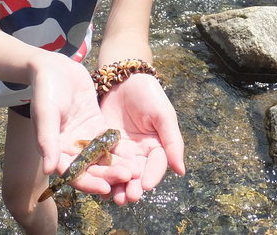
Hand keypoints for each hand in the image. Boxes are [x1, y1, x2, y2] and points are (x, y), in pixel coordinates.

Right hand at [29, 54, 132, 195]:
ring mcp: (84, 138)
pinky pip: (109, 142)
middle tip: (128, 177)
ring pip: (102, 158)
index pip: (72, 173)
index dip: (88, 183)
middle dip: (109, 175)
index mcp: (54, 150)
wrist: (54, 67)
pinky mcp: (96, 127)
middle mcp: (70, 148)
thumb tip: (49, 170)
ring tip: (136, 171)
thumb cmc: (45, 89)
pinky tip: (137, 154)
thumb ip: (47, 140)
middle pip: (91, 169)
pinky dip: (121, 150)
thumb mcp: (45, 113)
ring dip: (117, 166)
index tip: (105, 188)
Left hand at [99, 73, 184, 204]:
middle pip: (137, 174)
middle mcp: (140, 153)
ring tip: (113, 197)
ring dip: (117, 185)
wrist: (123, 78)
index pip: (156, 165)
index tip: (145, 186)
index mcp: (157, 147)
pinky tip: (96, 181)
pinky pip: (103, 161)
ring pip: (119, 172)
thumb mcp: (163, 114)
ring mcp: (121, 150)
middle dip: (132, 187)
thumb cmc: (148, 93)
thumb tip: (180, 171)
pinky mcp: (104, 145)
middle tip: (127, 198)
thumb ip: (172, 141)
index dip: (152, 176)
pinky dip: (101, 172)